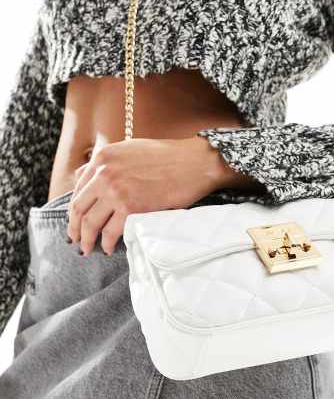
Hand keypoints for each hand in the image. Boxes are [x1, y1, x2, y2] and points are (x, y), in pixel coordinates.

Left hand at [66, 136, 223, 255]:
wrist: (193, 162)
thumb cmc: (167, 156)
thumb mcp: (129, 150)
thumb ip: (105, 163)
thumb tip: (81, 176)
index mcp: (103, 156)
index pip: (78, 188)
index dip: (74, 209)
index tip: (75, 221)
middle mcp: (104, 171)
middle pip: (78, 208)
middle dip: (75, 228)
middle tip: (76, 240)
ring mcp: (116, 189)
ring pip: (91, 222)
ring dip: (87, 240)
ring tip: (88, 249)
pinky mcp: (131, 206)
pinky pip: (110, 232)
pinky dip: (107, 243)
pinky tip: (109, 248)